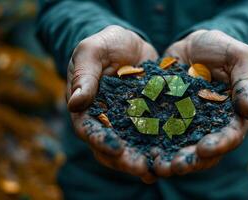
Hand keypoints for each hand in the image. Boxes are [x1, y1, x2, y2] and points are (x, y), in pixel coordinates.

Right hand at [66, 25, 157, 182]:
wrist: (130, 43)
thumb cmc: (105, 44)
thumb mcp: (92, 52)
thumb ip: (84, 75)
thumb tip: (74, 103)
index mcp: (86, 108)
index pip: (89, 129)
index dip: (101, 141)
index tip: (116, 149)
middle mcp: (106, 121)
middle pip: (111, 147)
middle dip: (126, 160)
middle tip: (142, 168)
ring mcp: (127, 122)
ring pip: (133, 147)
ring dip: (144, 160)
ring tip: (159, 170)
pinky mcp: (147, 119)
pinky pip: (153, 135)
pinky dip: (161, 146)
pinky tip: (173, 156)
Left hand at [153, 30, 247, 175]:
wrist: (193, 43)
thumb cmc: (221, 47)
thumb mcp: (239, 57)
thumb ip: (246, 82)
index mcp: (231, 116)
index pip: (230, 136)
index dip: (219, 145)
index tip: (204, 149)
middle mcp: (209, 126)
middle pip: (203, 151)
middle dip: (189, 161)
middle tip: (173, 167)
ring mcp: (186, 124)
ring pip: (179, 148)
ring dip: (168, 160)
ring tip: (155, 166)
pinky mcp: (166, 118)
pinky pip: (159, 134)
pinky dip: (150, 145)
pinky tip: (140, 153)